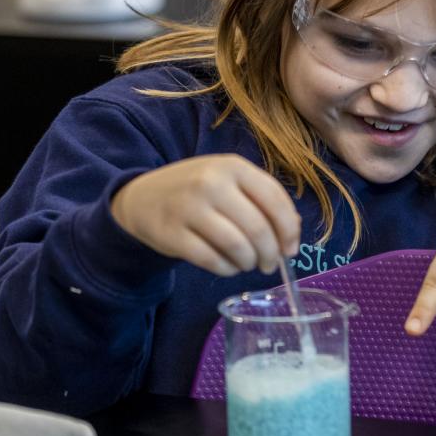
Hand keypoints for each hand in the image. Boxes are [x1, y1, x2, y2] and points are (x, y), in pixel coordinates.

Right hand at [110, 154, 300, 275]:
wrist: (143, 197)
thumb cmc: (198, 189)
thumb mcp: (230, 180)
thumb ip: (262, 198)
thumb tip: (292, 234)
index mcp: (233, 166)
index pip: (274, 198)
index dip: (288, 228)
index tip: (291, 248)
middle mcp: (212, 183)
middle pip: (257, 227)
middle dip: (271, 253)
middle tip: (270, 265)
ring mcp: (189, 208)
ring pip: (236, 246)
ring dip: (249, 262)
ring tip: (248, 264)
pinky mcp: (172, 234)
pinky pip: (211, 260)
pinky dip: (227, 269)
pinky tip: (229, 266)